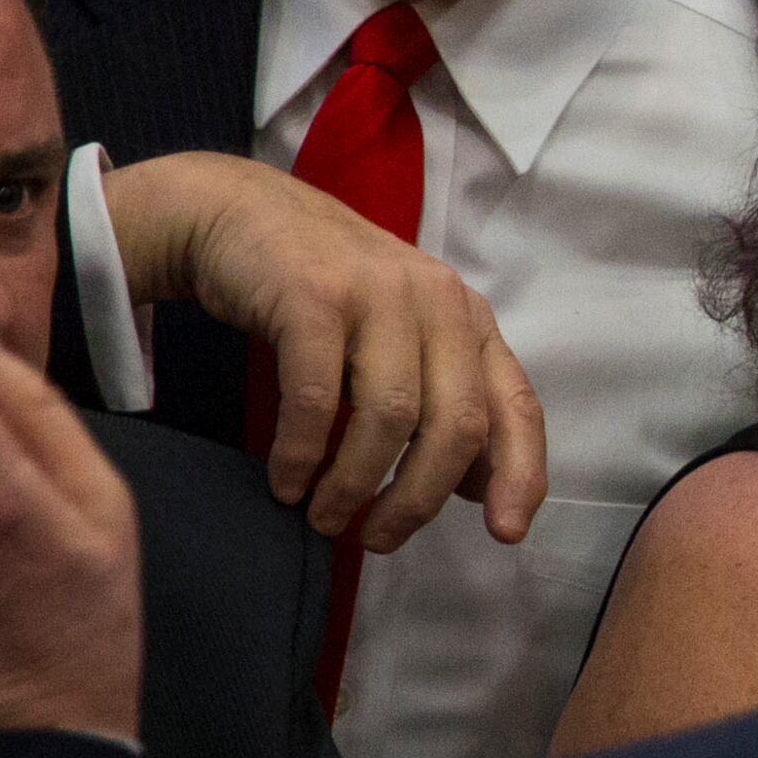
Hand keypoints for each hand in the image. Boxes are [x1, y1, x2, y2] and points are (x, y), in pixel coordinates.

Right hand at [106, 153, 544, 549]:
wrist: (237, 216)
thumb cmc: (324, 294)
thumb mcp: (400, 341)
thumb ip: (443, 401)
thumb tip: (477, 488)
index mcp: (468, 319)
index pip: (516, 404)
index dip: (520, 473)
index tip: (505, 534)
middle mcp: (437, 301)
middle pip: (457, 424)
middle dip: (420, 499)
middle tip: (379, 541)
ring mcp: (378, 293)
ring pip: (391, 417)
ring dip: (356, 485)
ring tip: (325, 518)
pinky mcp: (313, 296)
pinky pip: (316, 398)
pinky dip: (302, 453)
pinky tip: (286, 484)